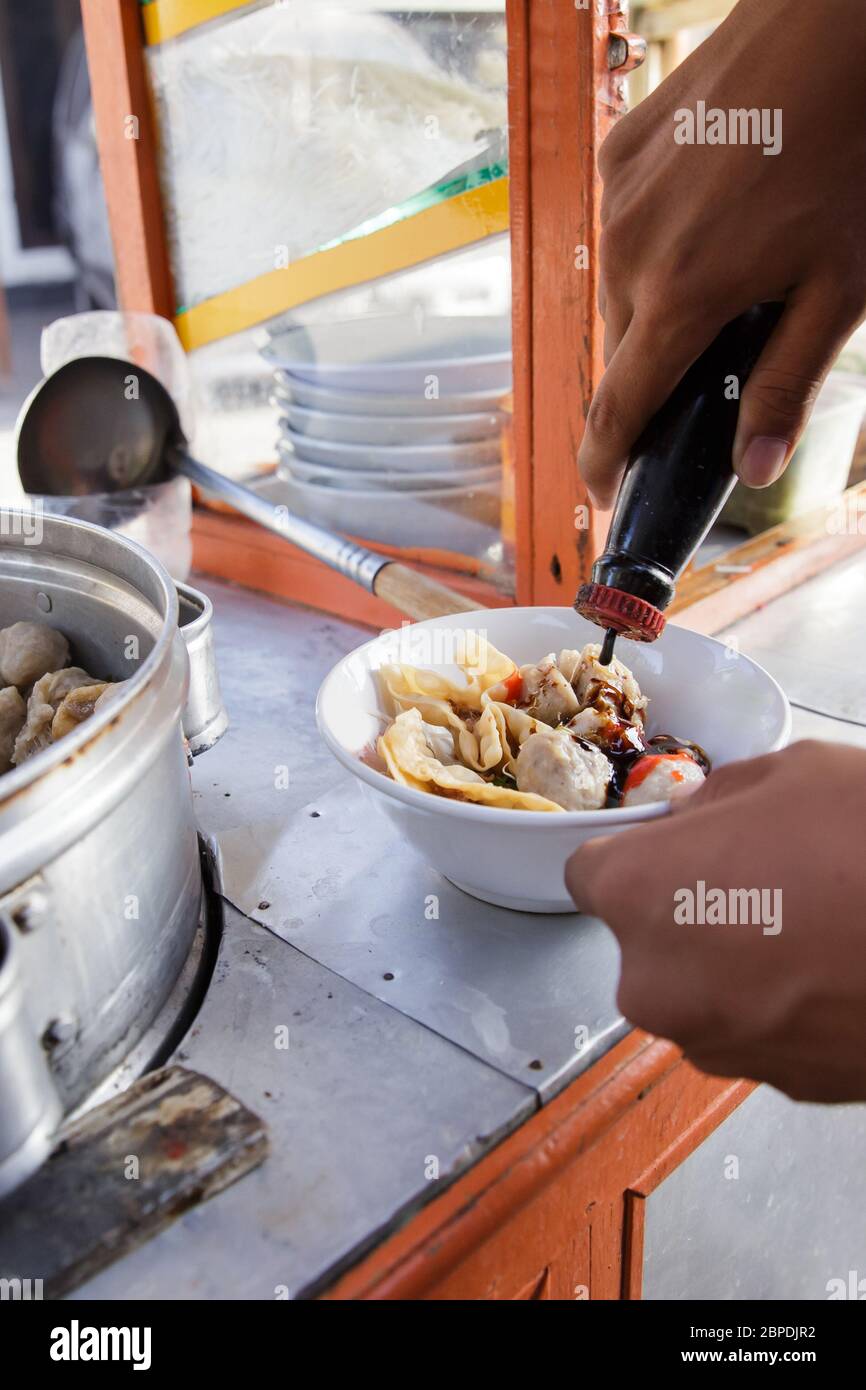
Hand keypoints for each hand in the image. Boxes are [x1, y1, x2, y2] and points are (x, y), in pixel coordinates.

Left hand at [565, 742, 865, 1101]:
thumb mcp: (789, 774)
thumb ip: (714, 800)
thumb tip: (691, 823)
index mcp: (637, 896)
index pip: (588, 876)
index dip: (633, 857)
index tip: (674, 851)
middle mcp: (655, 984)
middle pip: (646, 942)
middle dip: (687, 912)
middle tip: (763, 878)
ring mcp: (717, 1045)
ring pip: (701, 991)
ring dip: (734, 962)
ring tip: (814, 922)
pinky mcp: (778, 1085)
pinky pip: (756, 1030)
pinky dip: (781, 1005)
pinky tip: (837, 968)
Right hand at [580, 0, 865, 508]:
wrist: (839, 27)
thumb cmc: (853, 149)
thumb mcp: (838, 291)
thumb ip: (786, 385)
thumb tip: (754, 465)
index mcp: (680, 294)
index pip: (615, 409)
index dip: (604, 463)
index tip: (602, 491)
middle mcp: (630, 247)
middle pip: (621, 352)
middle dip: (653, 378)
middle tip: (706, 375)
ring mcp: (619, 192)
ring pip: (619, 291)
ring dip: (657, 309)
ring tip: (726, 281)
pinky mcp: (623, 149)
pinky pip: (624, 229)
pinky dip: (656, 248)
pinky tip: (712, 223)